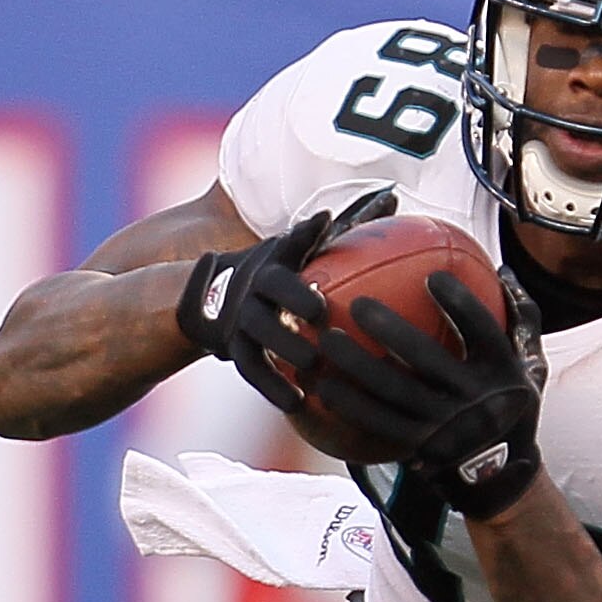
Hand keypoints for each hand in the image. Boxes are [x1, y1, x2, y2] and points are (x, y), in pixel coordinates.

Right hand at [175, 189, 396, 410]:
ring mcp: (240, 325)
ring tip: (312, 367)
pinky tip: (298, 404)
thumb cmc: (275, 271)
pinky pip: (254, 373)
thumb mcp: (296, 248)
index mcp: (271, 268)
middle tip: (320, 323)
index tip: (322, 268)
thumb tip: (391, 197)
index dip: (302, 260)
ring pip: (260, 340)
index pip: (286, 262)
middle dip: (291, 305)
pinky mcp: (235, 353)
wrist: (211, 298)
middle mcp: (251, 294)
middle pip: (270, 297)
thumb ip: (341, 231)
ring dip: (285, 353)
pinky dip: (273, 388)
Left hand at [317, 267, 545, 517]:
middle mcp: (474, 401)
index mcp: (502, 373)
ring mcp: (445, 428)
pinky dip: (352, 406)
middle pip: (427, 359)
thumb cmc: (511, 407)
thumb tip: (502, 268)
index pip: (481, 329)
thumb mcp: (532, 368)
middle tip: (357, 304)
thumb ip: (521, 319)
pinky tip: (324, 389)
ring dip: (359, 366)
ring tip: (329, 341)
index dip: (458, 303)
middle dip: (390, 330)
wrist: (502, 479)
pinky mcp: (421, 449)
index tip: (432, 276)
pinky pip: (380, 424)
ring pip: (396, 392)